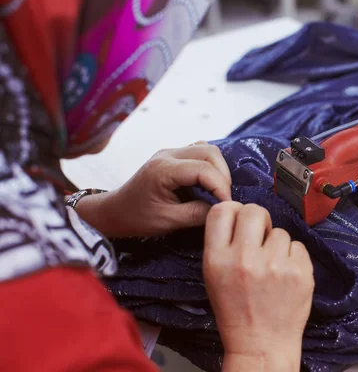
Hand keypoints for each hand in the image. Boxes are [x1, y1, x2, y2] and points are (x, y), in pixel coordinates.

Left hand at [75, 142, 231, 236]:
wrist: (115, 210)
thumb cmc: (137, 218)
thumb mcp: (167, 222)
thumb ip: (196, 215)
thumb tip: (221, 210)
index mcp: (163, 170)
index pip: (204, 169)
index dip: (221, 187)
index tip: (227, 205)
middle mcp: (168, 154)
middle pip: (209, 152)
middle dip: (223, 175)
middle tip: (225, 199)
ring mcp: (170, 152)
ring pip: (207, 149)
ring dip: (219, 169)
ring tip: (219, 191)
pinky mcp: (174, 156)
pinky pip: (200, 151)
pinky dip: (211, 165)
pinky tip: (210, 183)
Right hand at [203, 202, 313, 371]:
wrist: (262, 345)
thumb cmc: (236, 311)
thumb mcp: (214, 276)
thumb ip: (223, 244)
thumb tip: (239, 213)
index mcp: (217, 259)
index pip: (222, 210)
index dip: (233, 210)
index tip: (239, 220)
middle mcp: (244, 258)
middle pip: (254, 211)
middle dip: (259, 220)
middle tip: (261, 237)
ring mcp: (275, 265)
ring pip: (280, 231)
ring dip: (277, 244)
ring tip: (273, 268)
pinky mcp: (300, 272)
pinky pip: (298, 245)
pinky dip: (294, 257)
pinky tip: (286, 276)